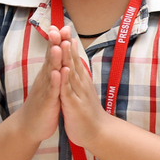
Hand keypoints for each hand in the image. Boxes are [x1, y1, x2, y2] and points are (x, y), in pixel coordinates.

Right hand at [15, 25, 62, 142]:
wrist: (30, 126)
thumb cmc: (43, 103)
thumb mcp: (49, 84)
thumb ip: (53, 69)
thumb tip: (56, 53)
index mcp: (48, 75)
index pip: (53, 55)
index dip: (57, 41)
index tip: (62, 26)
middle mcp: (45, 80)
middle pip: (50, 59)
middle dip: (55, 44)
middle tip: (58, 28)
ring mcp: (45, 90)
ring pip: (50, 72)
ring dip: (54, 59)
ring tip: (57, 46)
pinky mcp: (47, 102)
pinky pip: (52, 91)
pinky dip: (55, 82)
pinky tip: (58, 73)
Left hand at [58, 27, 106, 148]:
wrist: (97, 132)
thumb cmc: (87, 111)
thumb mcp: (82, 90)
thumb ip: (78, 75)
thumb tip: (75, 62)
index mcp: (81, 80)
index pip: (73, 57)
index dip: (67, 42)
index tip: (62, 27)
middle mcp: (81, 83)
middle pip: (73, 61)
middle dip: (65, 44)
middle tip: (62, 28)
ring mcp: (78, 93)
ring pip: (71, 73)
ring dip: (67, 58)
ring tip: (63, 43)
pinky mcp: (74, 105)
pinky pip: (68, 92)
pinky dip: (65, 81)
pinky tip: (63, 71)